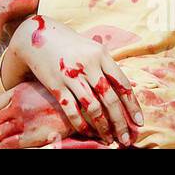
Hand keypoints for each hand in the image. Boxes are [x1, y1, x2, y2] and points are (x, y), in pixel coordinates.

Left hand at [0, 81, 74, 147]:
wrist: (76, 107)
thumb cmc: (57, 98)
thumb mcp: (37, 86)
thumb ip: (20, 92)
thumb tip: (8, 102)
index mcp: (17, 93)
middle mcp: (18, 107)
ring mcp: (23, 121)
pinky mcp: (31, 136)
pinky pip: (9, 144)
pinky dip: (3, 147)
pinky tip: (5, 147)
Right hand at [10, 15, 142, 143]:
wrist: (35, 35)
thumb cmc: (69, 44)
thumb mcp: (91, 48)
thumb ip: (106, 66)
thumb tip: (125, 90)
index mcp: (100, 54)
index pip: (122, 84)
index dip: (132, 105)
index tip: (138, 122)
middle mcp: (88, 64)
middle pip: (110, 99)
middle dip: (120, 122)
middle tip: (125, 139)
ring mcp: (71, 75)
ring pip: (93, 107)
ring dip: (103, 127)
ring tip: (109, 139)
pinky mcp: (55, 84)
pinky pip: (72, 110)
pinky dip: (81, 124)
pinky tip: (88, 132)